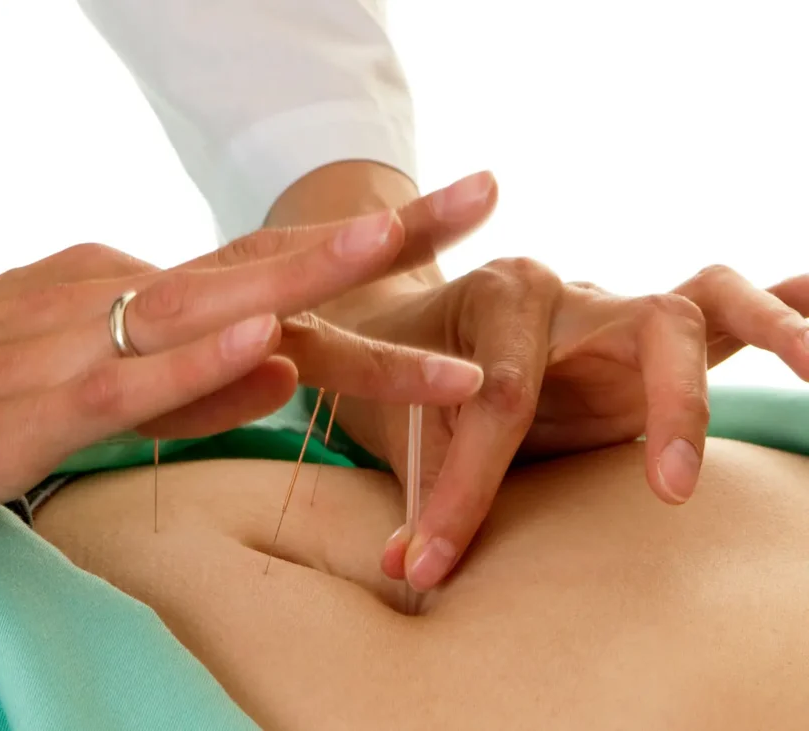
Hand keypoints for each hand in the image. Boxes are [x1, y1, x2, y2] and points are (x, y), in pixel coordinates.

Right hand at [0, 214, 482, 536]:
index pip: (270, 275)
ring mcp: (73, 342)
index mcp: (131, 292)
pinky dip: (196, 355)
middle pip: (270, 269)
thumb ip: (186, 382)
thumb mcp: (84, 387)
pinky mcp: (27, 406)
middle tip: (485, 193)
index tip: (447, 226)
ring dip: (317, 285)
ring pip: (215, 309)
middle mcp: (115, 296)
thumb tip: (283, 370)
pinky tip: (261, 335)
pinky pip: (126, 377)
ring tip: (409, 249)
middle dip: (383, 236)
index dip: (365, 256)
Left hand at [335, 261, 808, 590]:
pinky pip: (730, 308)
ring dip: (768, 331)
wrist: (418, 333)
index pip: (499, 397)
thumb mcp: (406, 431)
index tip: (434, 563)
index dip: (467, 489)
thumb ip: (418, 492)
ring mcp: (617, 310)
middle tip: (674, 489)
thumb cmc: (415, 384)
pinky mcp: (650, 340)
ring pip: (706, 301)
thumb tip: (409, 571)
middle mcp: (568, 293)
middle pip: (647, 324)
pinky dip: (783, 309)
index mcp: (499, 299)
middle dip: (669, 406)